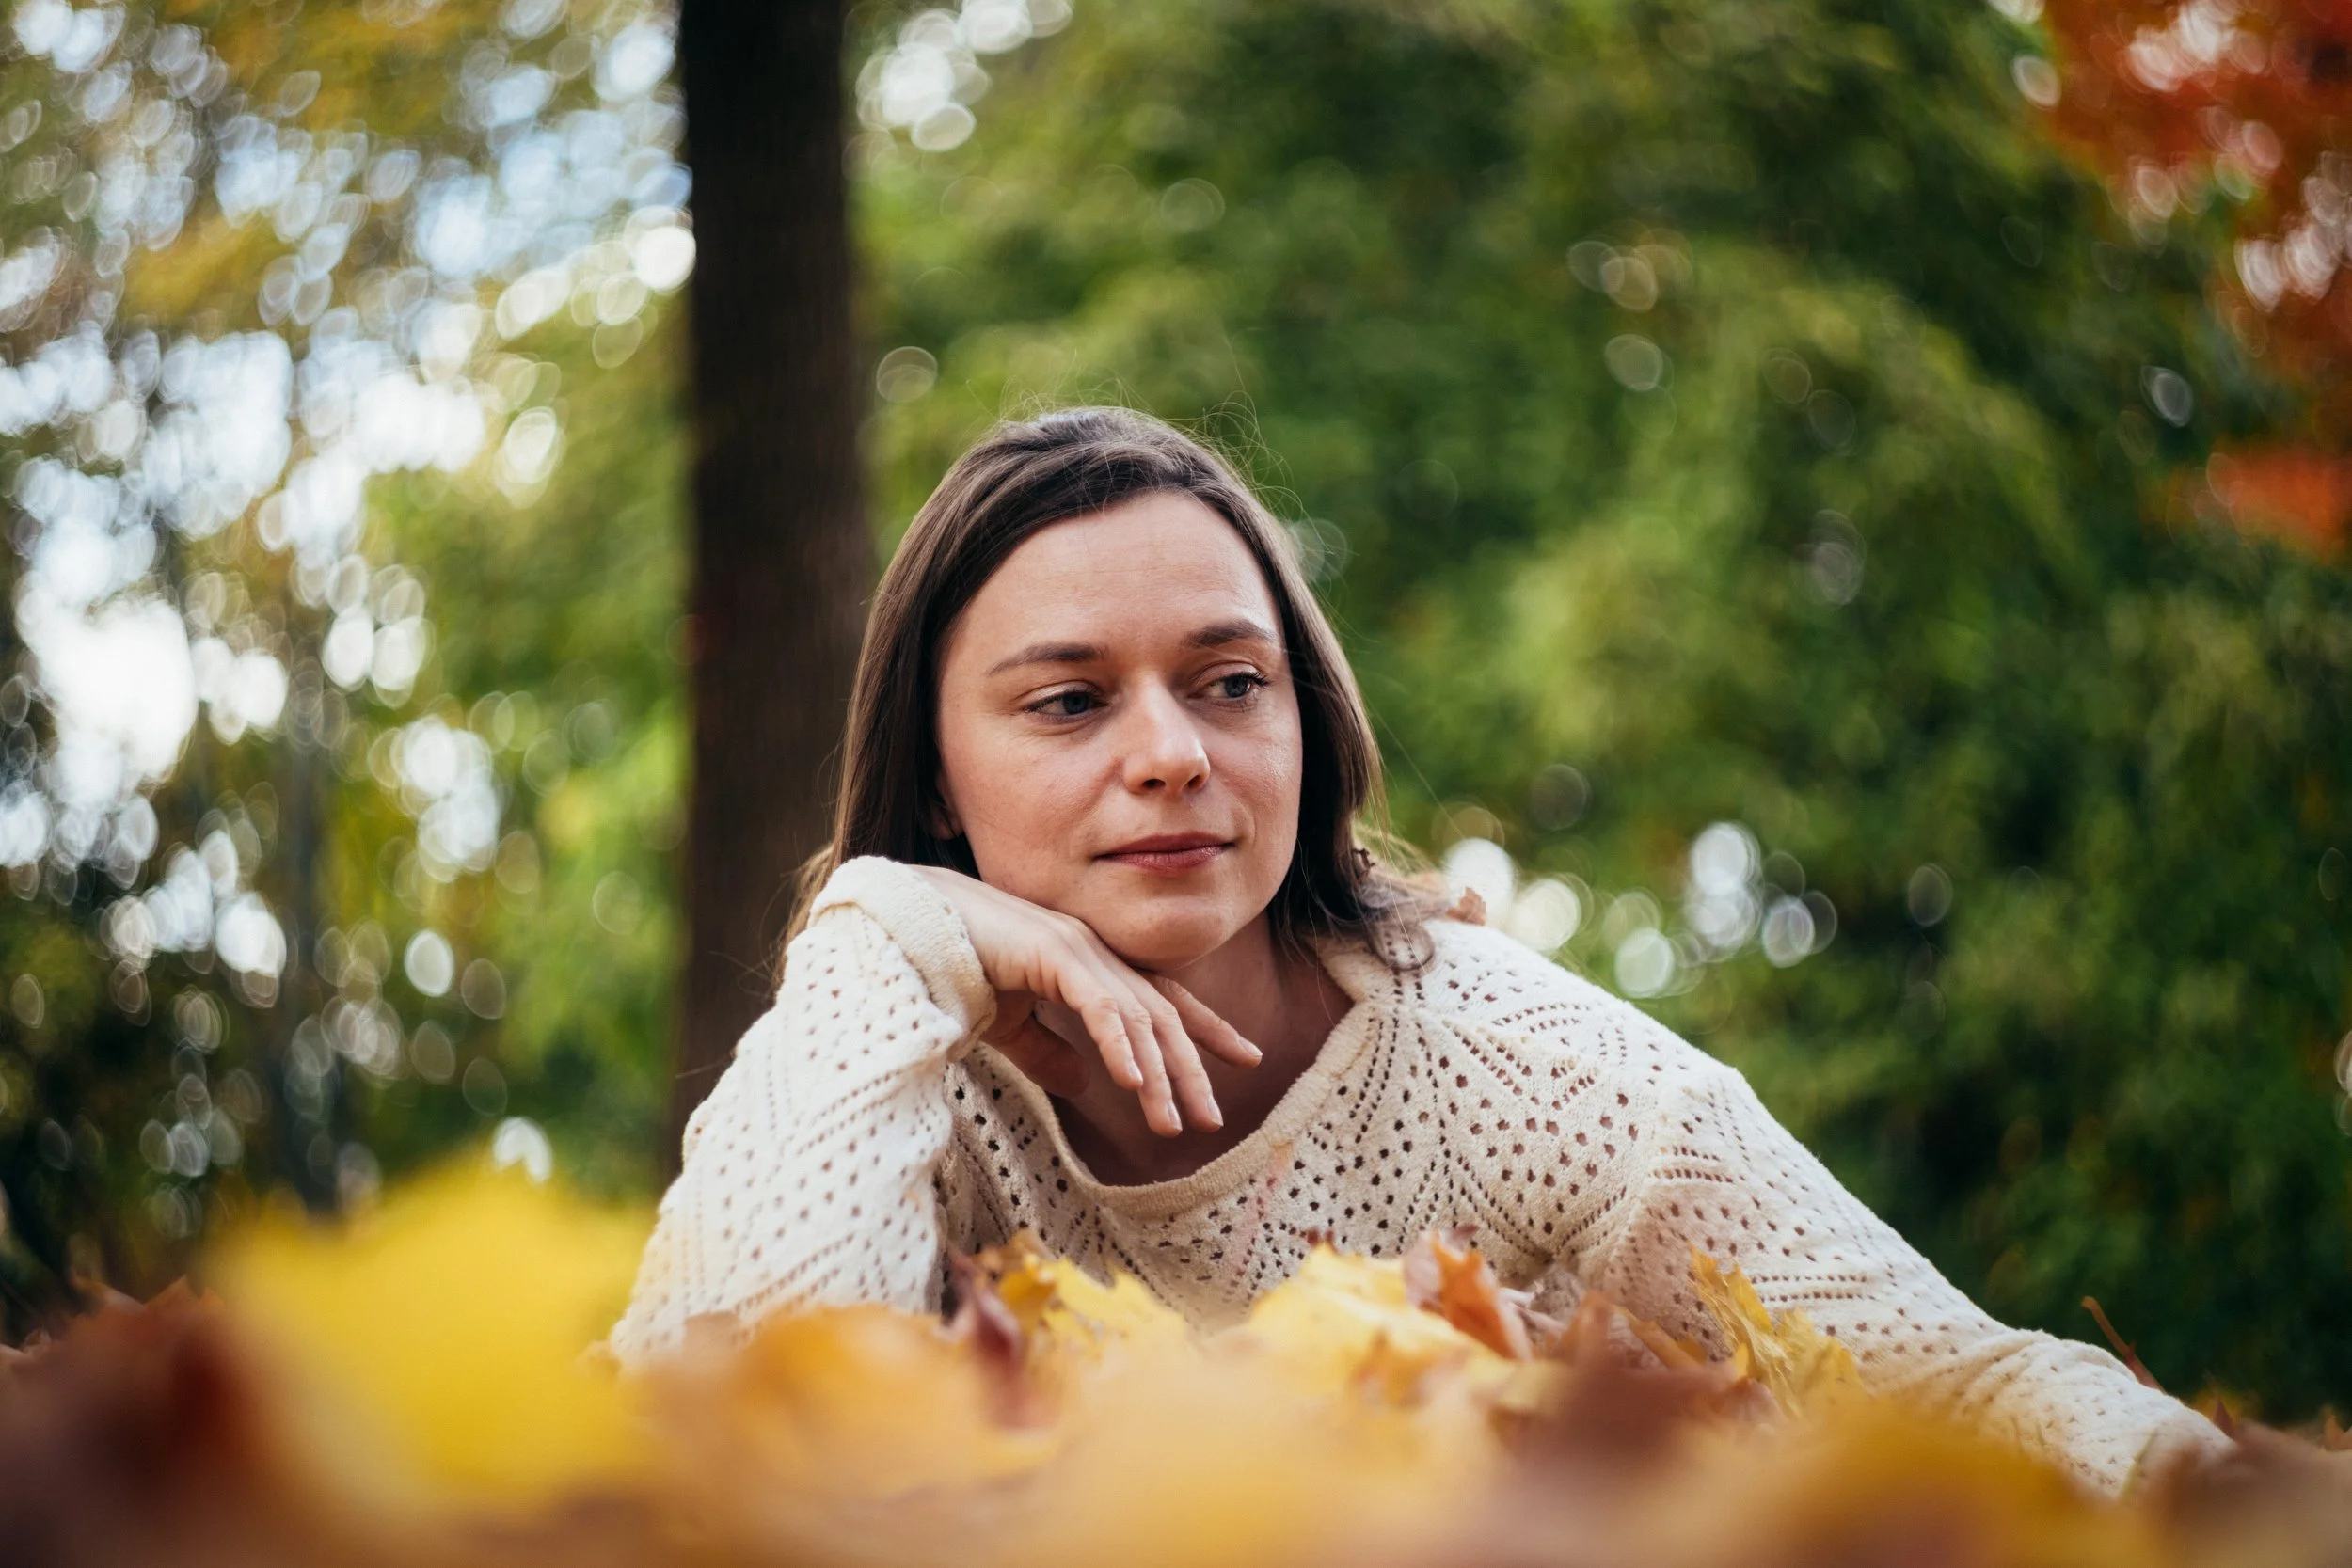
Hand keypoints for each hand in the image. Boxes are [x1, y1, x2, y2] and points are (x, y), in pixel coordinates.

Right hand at [911, 865, 1260, 1134]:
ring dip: (1159, 1076)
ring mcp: (1078, 949)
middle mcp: (1095, 953)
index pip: (1163, 999)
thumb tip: (1083, 1086)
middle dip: (1192, 1067)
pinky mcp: (1055, 954)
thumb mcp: (1009, 1027)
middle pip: (1162, 1015)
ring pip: (1139, 1019)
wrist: (910, 929)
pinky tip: (1133, 1085)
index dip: (1207, 1028)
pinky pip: (1101, 1007)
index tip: (1246, 1057)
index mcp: (1090, 965)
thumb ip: (1047, 1054)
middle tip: (1213, 1118)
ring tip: (1174, 1125)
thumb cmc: (956, 970)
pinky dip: (1121, 1046)